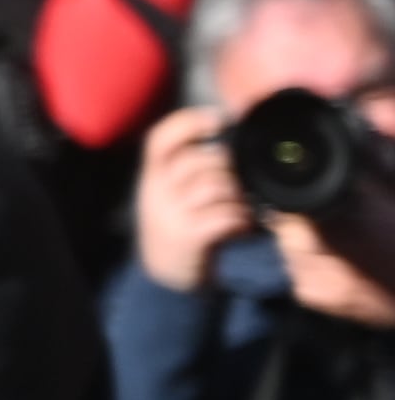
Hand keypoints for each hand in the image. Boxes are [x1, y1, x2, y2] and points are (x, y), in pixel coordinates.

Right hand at [133, 103, 257, 293]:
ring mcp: (170, 215)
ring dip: (241, 195)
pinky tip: (245, 225)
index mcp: (151, 177)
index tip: (218, 120)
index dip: (189, 122)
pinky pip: (224, 216)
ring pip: (215, 186)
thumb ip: (189, 170)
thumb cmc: (178, 228)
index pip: (161, 139)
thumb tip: (229, 140)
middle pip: (199, 161)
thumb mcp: (170, 196)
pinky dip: (241, 219)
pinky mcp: (188, 237)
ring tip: (249, 206)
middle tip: (246, 181)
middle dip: (230, 167)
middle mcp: (155, 192)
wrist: (163, 279)